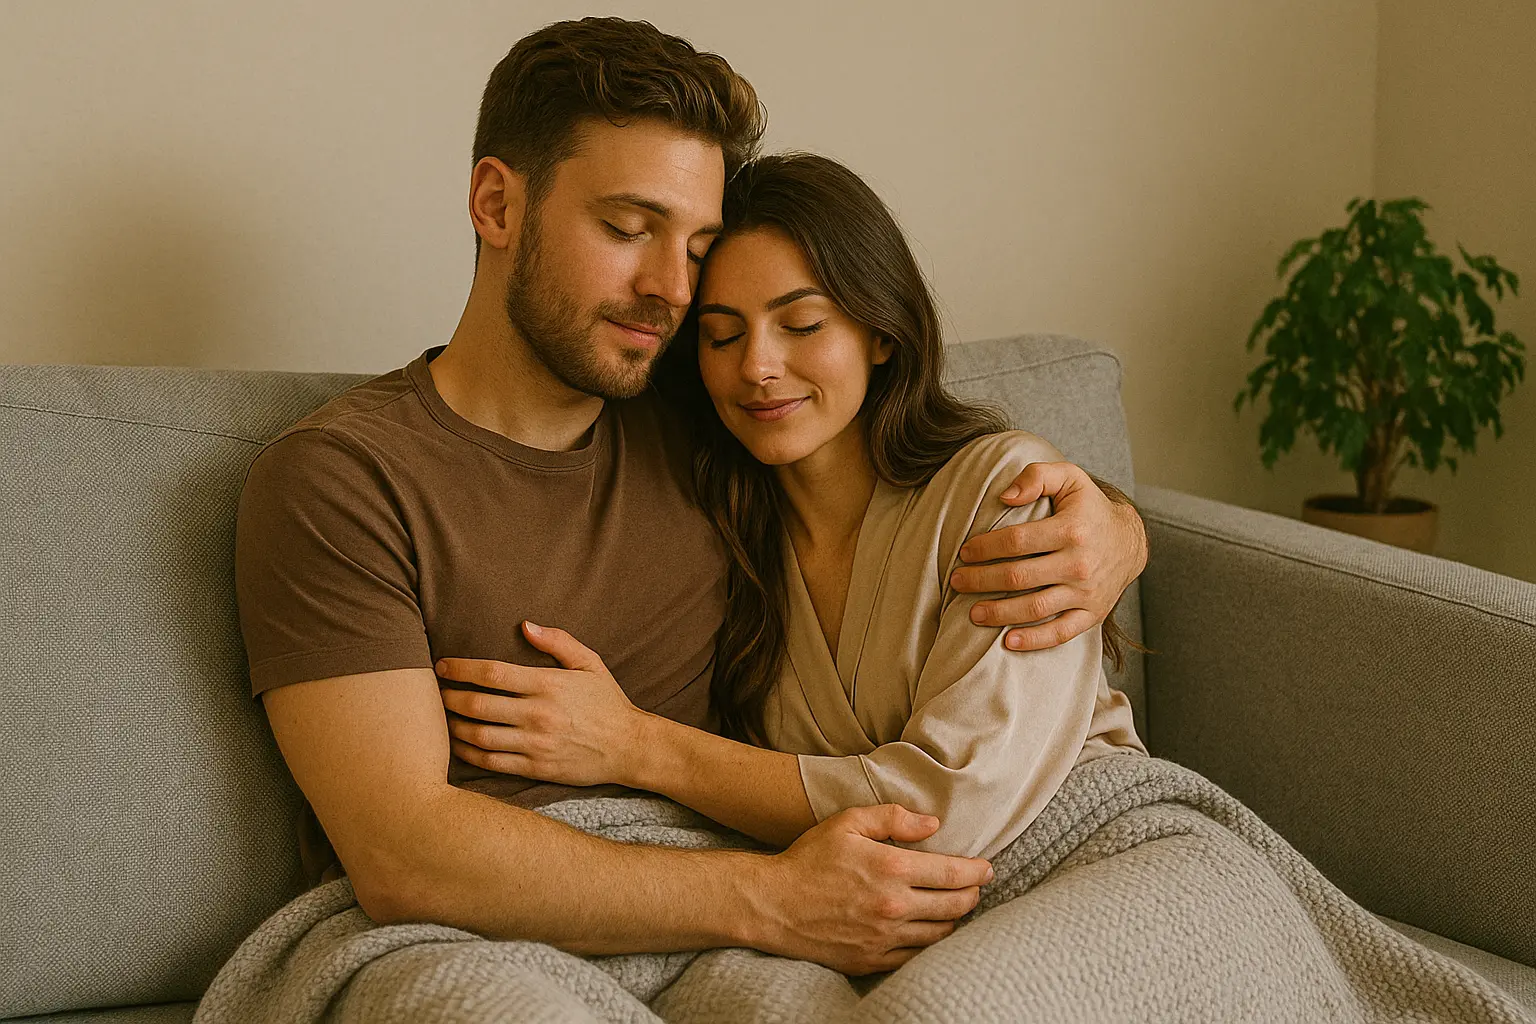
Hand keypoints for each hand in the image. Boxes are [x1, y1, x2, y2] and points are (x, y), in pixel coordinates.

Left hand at [436, 622, 643, 787]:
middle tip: (435, 692)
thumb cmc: (607, 702)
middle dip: (448, 697)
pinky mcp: (535, 767)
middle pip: (478, 705)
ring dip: (454, 726)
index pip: (493, 673)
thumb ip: (558, 642)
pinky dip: (469, 754)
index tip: (442, 665)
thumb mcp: (590, 664)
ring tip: (442, 718)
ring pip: (479, 735)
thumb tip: (525, 625)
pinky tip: (459, 744)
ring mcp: (535, 744)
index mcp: (548, 685)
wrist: (629, 747)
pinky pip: (491, 762)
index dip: (461, 668)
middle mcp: (538, 715)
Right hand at [748, 804, 992, 974]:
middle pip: (955, 906)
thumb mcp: (847, 823)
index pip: (952, 874)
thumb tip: (933, 824)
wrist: (772, 905)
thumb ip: (892, 818)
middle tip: (978, 886)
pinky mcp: (872, 960)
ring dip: (956, 920)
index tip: (986, 868)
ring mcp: (884, 938)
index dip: (976, 871)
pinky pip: (917, 957)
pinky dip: (931, 944)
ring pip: (940, 934)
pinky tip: (931, 932)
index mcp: (891, 869)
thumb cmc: (808, 859)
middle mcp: (894, 907)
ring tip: (957, 907)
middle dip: (973, 894)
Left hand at [950, 461, 1146, 650]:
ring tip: (972, 612)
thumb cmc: (1089, 507)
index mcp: (1072, 529)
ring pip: (1034, 608)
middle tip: (957, 581)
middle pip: (1019, 577)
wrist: (1130, 540)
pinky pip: (1060, 633)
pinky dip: (1034, 641)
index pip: (1017, 541)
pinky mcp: (1092, 614)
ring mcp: (1086, 593)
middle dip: (981, 580)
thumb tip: (1005, 497)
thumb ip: (1037, 477)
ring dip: (998, 613)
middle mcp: (1080, 564)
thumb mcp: (1070, 477)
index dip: (985, 547)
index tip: (965, 552)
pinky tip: (1007, 641)